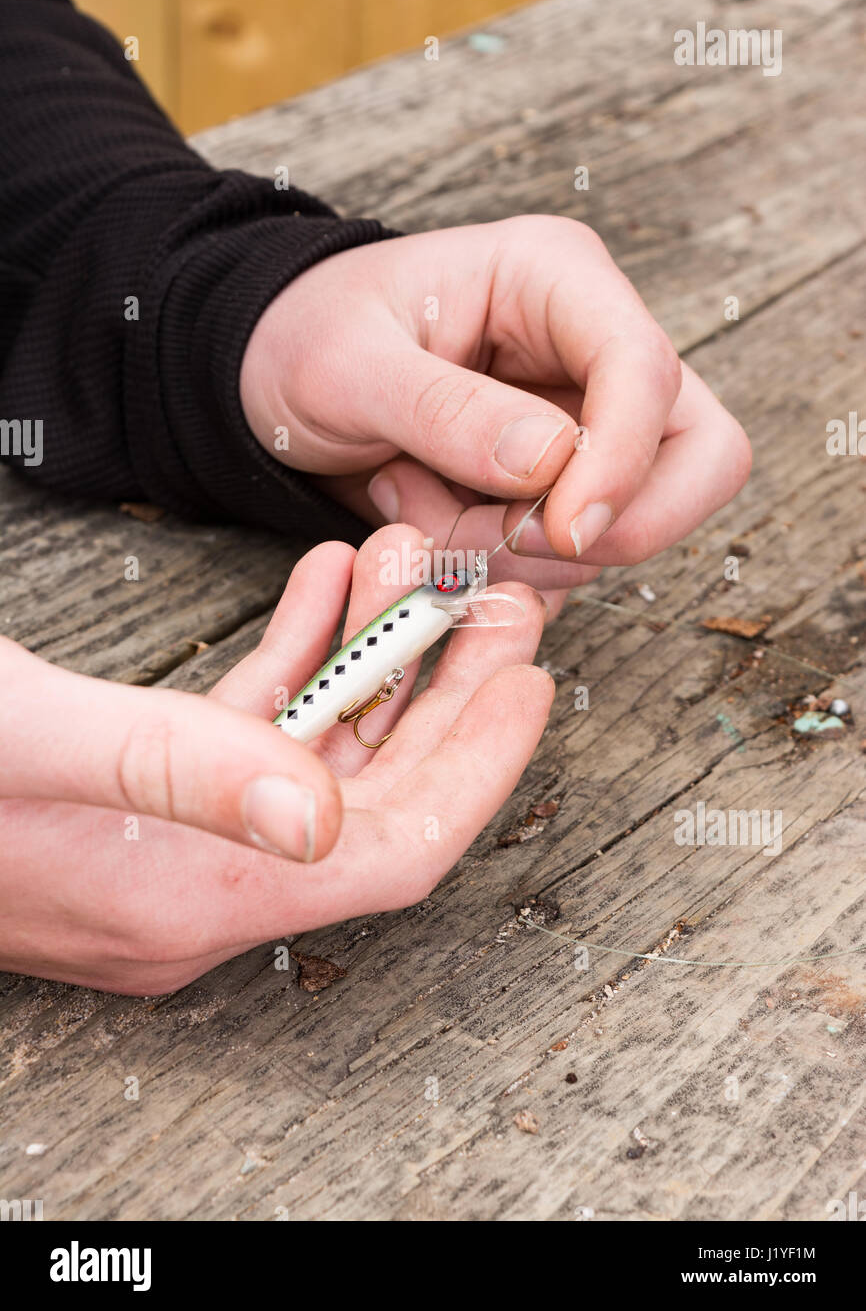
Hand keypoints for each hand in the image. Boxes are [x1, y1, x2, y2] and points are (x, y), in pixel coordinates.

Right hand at [0, 526, 551, 994]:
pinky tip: (320, 584)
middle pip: (367, 804)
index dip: (479, 773)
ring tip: (417, 573)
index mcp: (183, 901)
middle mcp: (188, 890)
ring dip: (366, 664)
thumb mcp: (32, 741)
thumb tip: (318, 818)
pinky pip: (242, 735)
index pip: (389, 857)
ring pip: (308, 759)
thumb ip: (179, 772)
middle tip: (499, 607)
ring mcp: (160, 847)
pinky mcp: (128, 797)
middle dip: (442, 700)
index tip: (535, 682)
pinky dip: (290, 661)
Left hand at [240, 215, 750, 611]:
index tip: (560, 531)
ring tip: (414, 507)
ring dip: (527, 553)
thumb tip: (550, 465)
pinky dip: (508, 570)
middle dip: (611, 524)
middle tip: (498, 541)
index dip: (623, 461)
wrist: (272, 372)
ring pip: (633, 523)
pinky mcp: (562, 487)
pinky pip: (576, 559)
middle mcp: (591, 349)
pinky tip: (429, 524)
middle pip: (698, 456)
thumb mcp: (349, 365)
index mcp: (555, 280)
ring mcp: (587, 424)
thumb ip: (446, 411)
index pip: (647, 370)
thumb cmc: (304, 338)